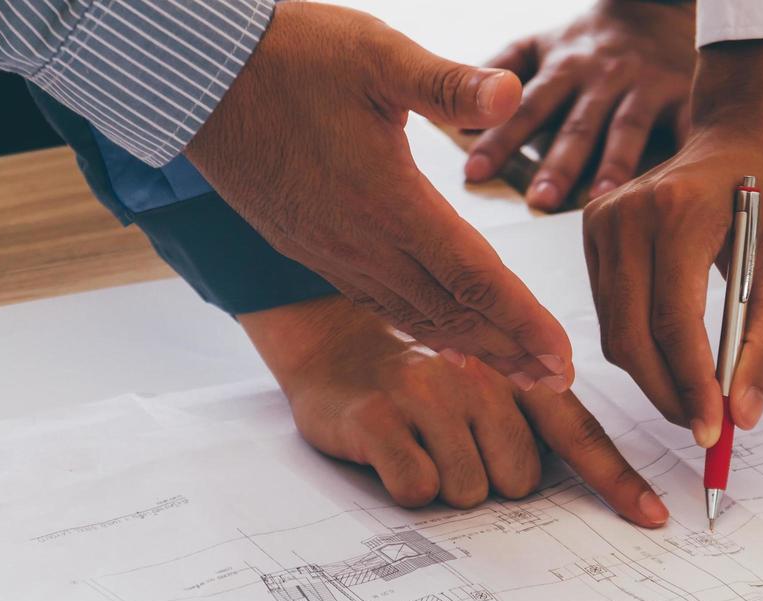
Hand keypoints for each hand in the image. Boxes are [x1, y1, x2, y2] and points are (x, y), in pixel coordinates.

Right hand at [187, 3, 572, 390]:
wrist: (200, 76)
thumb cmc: (291, 55)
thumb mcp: (376, 53)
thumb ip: (448, 83)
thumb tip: (511, 92)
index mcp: (391, 202)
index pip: (475, 278)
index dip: (523, 323)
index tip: (562, 361)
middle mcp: (364, 243)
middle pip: (453, 315)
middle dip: (510, 352)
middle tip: (557, 385)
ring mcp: (335, 254)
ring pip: (417, 318)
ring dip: (471, 349)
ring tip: (514, 374)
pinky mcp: (313, 249)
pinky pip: (381, 305)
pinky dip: (423, 329)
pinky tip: (444, 338)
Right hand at [240, 296, 669, 527]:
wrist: (335, 345)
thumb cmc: (423, 383)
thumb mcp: (486, 390)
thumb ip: (533, 425)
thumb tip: (585, 490)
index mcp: (516, 371)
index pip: (578, 433)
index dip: (616, 480)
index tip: (652, 518)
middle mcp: (480, 374)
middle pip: (519, 481)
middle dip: (489, 482)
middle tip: (453, 447)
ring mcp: (428, 392)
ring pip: (468, 492)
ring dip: (445, 487)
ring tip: (420, 444)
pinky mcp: (379, 416)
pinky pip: (418, 490)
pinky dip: (406, 487)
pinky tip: (392, 452)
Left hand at [465, 0, 695, 210]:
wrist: (656, 6)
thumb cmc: (587, 41)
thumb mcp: (539, 46)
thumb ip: (499, 77)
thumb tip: (456, 118)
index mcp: (562, 68)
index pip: (525, 107)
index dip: (499, 139)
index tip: (474, 173)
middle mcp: (602, 77)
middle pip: (577, 124)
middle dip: (558, 163)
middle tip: (540, 200)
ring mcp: (645, 85)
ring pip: (628, 129)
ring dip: (614, 165)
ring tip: (601, 201)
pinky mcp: (684, 96)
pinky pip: (686, 129)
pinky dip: (683, 157)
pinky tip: (675, 189)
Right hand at [582, 41, 762, 444]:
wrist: (755, 129)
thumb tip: (743, 415)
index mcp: (678, 210)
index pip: (673, 322)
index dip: (692, 387)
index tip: (714, 431)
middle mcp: (626, 213)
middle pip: (631, 336)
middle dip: (669, 394)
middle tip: (707, 428)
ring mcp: (602, 221)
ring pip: (615, 333)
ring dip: (654, 377)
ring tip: (698, 400)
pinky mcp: (594, 233)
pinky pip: (609, 313)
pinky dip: (641, 347)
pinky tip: (676, 360)